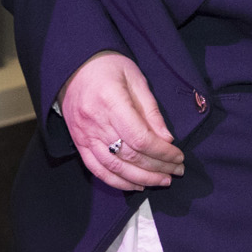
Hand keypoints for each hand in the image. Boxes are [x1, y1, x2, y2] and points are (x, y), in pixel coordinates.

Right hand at [59, 52, 183, 188]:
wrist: (73, 66)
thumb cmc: (108, 67)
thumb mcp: (135, 79)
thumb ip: (151, 110)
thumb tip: (167, 139)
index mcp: (111, 101)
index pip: (140, 138)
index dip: (162, 152)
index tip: (179, 156)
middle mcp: (95, 121)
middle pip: (130, 155)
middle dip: (157, 168)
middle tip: (177, 170)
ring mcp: (84, 135)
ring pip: (114, 167)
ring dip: (141, 179)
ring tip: (162, 180)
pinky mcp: (78, 142)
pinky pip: (97, 169)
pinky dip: (118, 182)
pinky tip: (136, 185)